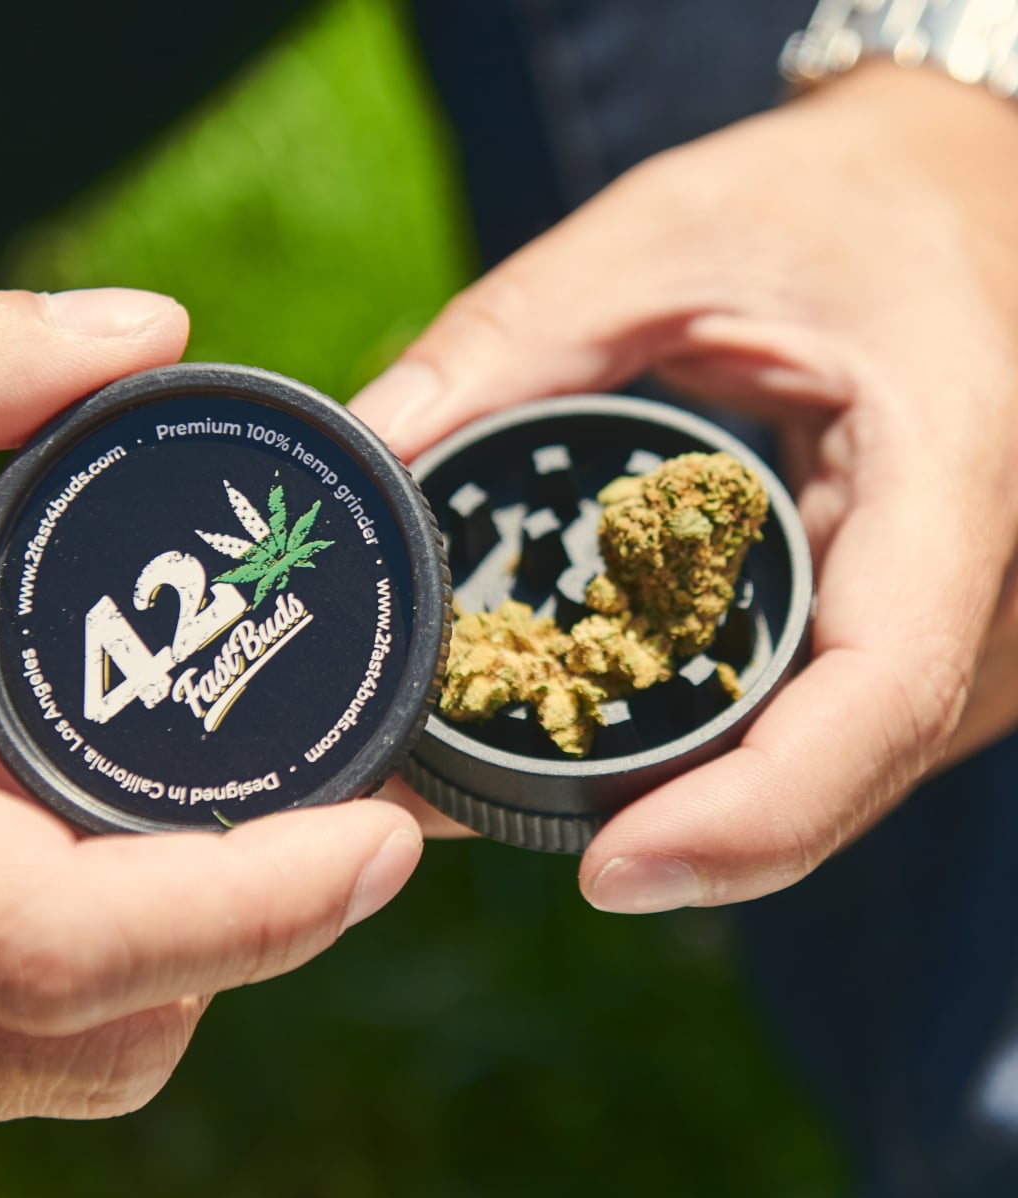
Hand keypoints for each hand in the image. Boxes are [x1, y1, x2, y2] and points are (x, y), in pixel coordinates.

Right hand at [0, 283, 421, 1126]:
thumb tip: (148, 333)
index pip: (57, 944)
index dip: (257, 909)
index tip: (383, 843)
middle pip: (69, 1039)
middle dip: (230, 939)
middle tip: (305, 806)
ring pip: (7, 1069)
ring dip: (140, 958)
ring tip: (146, 790)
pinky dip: (30, 963)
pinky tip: (0, 812)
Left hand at [351, 62, 1017, 909]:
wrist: (947, 195)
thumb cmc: (834, 200)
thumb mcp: (664, 237)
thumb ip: (514, 333)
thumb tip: (372, 445)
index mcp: (950, 466)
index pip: (881, 691)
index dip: (755, 814)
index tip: (612, 871)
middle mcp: (987, 574)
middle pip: (843, 767)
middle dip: (682, 832)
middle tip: (482, 815)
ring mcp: (966, 616)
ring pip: (837, 768)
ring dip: (695, 808)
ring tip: (510, 784)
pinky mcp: (916, 622)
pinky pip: (831, 728)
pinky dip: (725, 758)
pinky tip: (606, 733)